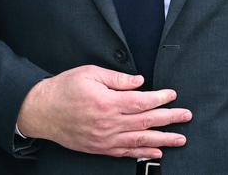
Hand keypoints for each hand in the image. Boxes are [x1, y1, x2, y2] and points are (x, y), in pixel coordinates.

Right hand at [16, 64, 190, 158]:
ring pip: (140, 140)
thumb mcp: (89, 73)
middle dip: (169, 119)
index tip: (172, 95)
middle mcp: (109, 123)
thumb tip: (139, 81)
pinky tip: (156, 152)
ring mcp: (105, 138)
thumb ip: (116, 79)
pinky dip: (142, 153)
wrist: (42, 111)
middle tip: (186, 116)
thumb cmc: (64, 89)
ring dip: (163, 140)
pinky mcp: (99, 148)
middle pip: (146, 122)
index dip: (160, 99)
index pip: (141, 102)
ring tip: (180, 139)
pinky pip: (126, 152)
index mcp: (107, 102)